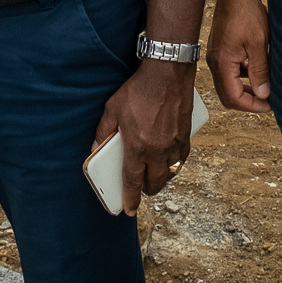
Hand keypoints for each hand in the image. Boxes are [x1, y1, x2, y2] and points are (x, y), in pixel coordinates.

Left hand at [91, 59, 195, 216]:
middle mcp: (157, 150)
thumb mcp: (112, 108)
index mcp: (138, 146)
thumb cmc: (139, 89)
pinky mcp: (185, 135)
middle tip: (141, 188)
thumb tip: (95, 147)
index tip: (129, 210)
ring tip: (154, 175)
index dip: (131, 198)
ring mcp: (174, 144)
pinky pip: (181, 159)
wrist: (167, 73)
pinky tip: (170, 159)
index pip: (133, 181)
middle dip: (147, 190)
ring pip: (170, 173)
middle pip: (155, 183)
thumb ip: (103, 131)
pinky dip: (175, 164)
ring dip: (162, 178)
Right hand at [209, 0, 271, 112]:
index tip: (269, 105)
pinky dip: (241, 77)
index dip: (252, 105)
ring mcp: (216, 56)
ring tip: (265, 88)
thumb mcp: (259, 44)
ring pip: (228, 84)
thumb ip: (260, 71)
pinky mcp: (220, 50)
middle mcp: (215, 62)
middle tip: (268, 101)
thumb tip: (263, 94)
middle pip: (228, 95)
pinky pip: (228, 71)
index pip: (233, 98)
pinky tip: (256, 71)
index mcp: (223, 63)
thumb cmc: (246, 13)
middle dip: (248, 101)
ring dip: (244, 89)